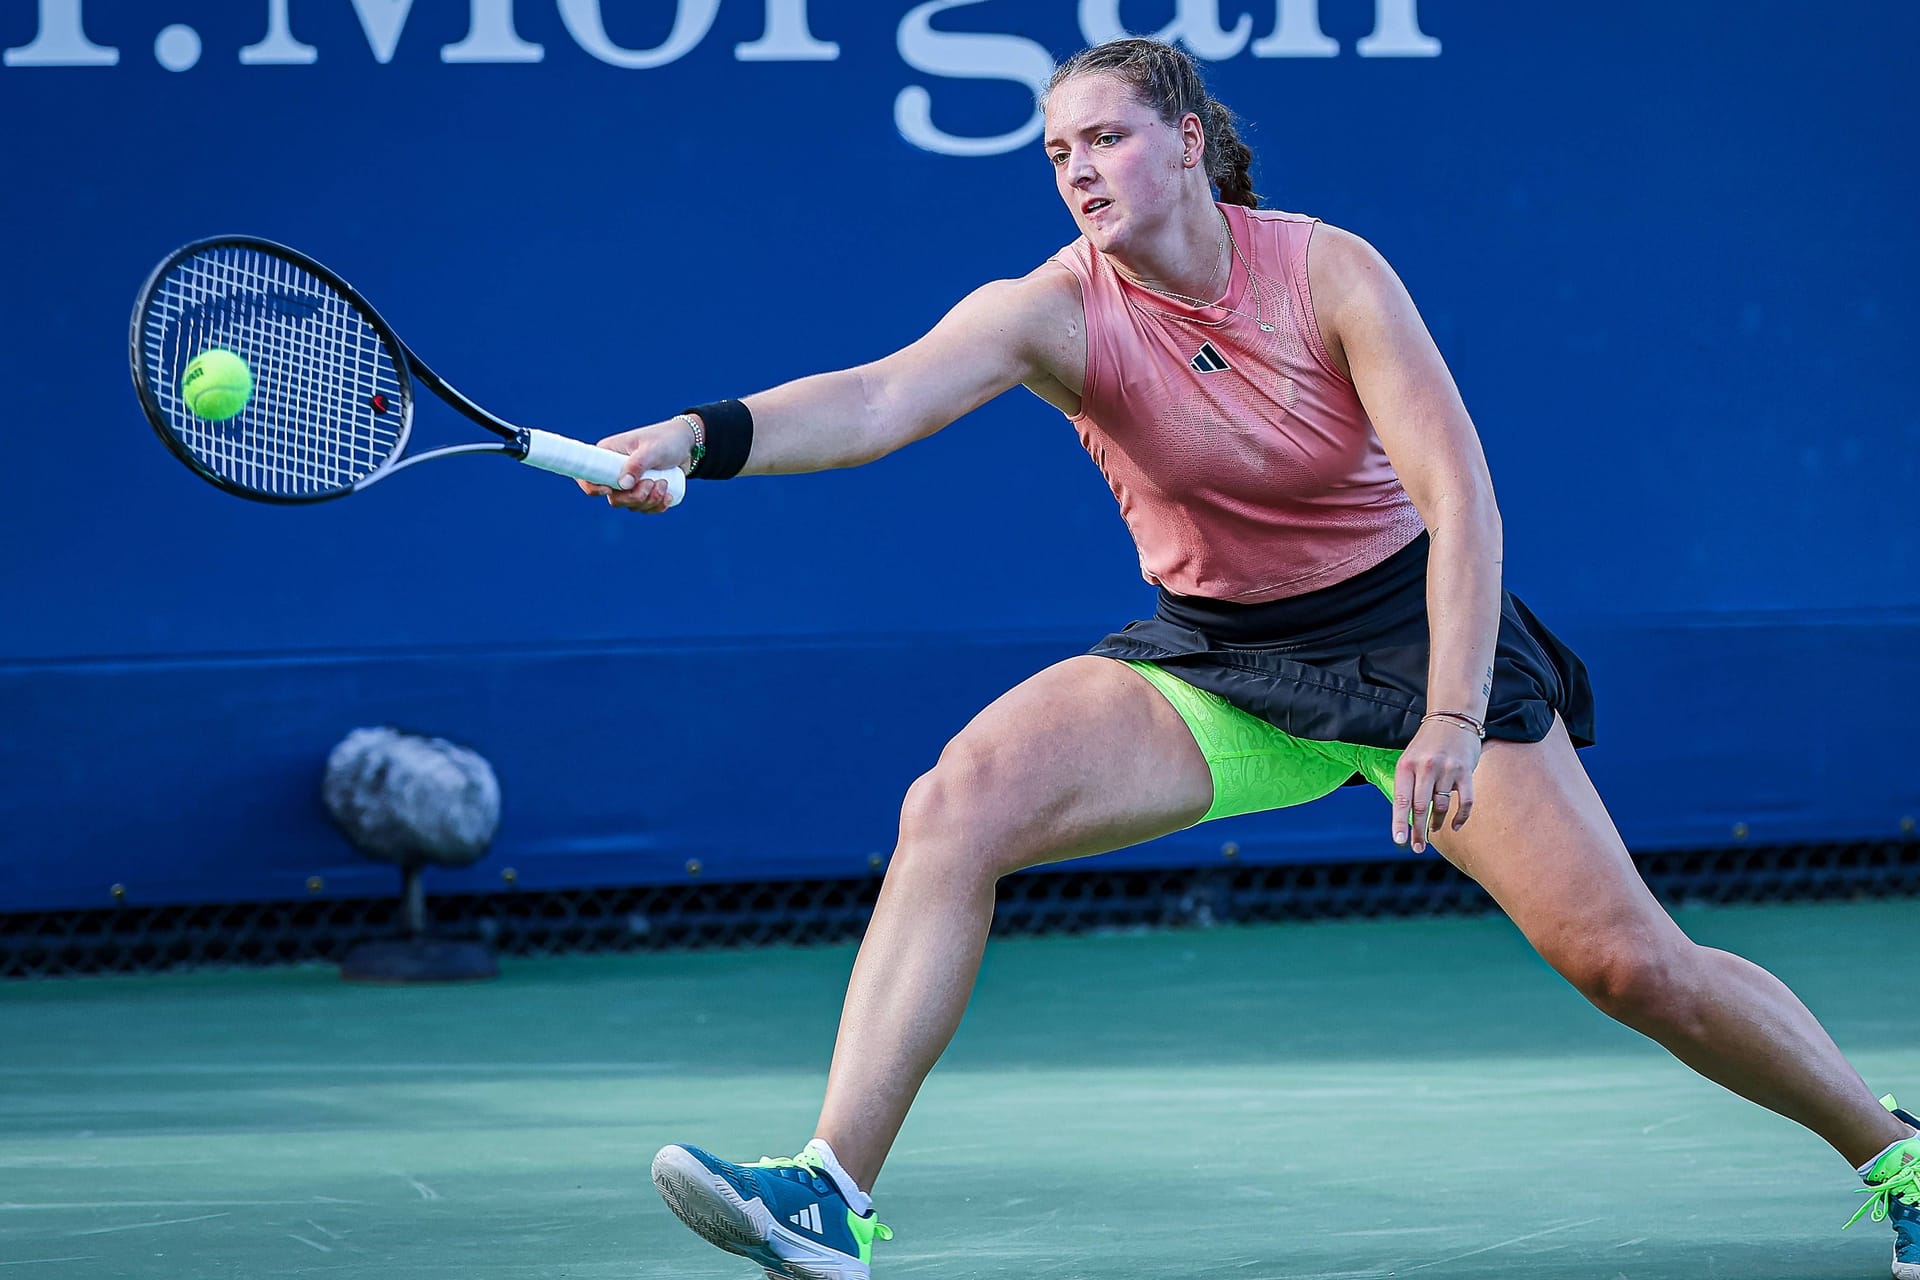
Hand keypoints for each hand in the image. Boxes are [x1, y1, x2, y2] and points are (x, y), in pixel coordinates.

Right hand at [581, 417, 696, 513]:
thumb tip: (622, 485)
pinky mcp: (642, 491)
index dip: (592, 487)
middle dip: (634, 497)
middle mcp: (614, 471)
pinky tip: (668, 496)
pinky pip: (644, 508)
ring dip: (650, 501)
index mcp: (608, 455)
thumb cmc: (667, 440)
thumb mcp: (653, 450)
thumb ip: (637, 464)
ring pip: (630, 505)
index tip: (609, 490)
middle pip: (614, 498)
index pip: (587, 475)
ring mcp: (629, 484)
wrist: (686, 445)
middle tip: (652, 483)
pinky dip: (656, 506)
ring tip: (664, 483)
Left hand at [1392, 718, 1481, 852]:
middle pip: (1421, 807)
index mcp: (1406, 766)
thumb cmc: (1427, 746)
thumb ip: (1408, 785)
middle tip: (1418, 847)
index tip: (1399, 841)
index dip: (1399, 823)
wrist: (1452, 718)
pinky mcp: (1466, 771)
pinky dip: (1461, 817)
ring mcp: (1447, 769)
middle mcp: (1425, 767)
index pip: (1401, 800)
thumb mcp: (1409, 760)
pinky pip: (1465, 802)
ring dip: (1437, 822)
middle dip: (1419, 831)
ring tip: (1434, 829)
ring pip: (1441, 806)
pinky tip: (1455, 825)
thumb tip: (1407, 820)